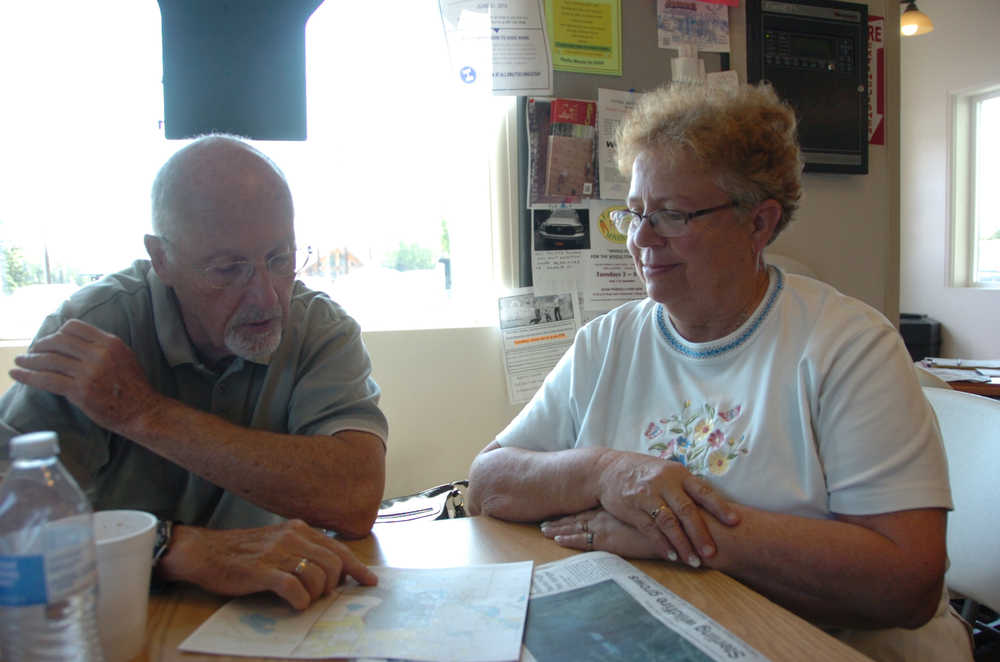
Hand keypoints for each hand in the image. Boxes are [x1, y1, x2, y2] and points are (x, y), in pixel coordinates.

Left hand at [9, 319, 161, 433]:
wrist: (143, 411)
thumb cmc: (134, 388)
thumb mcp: (124, 357)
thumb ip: (103, 348)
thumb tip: (76, 345)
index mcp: (110, 343)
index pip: (75, 327)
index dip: (58, 333)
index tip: (51, 341)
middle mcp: (99, 354)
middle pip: (59, 341)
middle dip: (41, 345)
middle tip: (33, 352)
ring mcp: (89, 372)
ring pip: (50, 359)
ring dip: (30, 360)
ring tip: (20, 362)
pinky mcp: (79, 391)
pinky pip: (47, 379)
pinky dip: (28, 376)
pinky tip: (17, 374)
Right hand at [159, 520, 377, 609]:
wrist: (205, 552)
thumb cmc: (243, 552)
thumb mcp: (278, 542)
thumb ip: (302, 550)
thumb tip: (331, 571)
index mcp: (299, 529)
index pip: (338, 549)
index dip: (357, 568)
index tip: (370, 581)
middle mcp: (292, 537)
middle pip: (333, 563)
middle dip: (333, 585)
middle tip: (322, 595)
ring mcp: (277, 553)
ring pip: (317, 575)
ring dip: (316, 594)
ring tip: (304, 599)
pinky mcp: (262, 571)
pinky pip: (293, 587)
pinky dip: (300, 601)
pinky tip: (294, 605)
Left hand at [541, 508, 661, 559]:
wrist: (672, 527)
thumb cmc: (663, 519)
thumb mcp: (647, 513)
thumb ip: (637, 512)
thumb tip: (634, 510)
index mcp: (613, 508)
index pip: (588, 509)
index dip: (573, 510)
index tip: (559, 510)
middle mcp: (606, 515)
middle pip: (577, 517)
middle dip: (560, 520)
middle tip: (543, 522)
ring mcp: (605, 527)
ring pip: (575, 528)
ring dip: (559, 529)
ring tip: (544, 531)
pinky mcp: (607, 541)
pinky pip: (584, 541)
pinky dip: (570, 540)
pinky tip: (558, 541)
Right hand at [597, 451, 738, 565]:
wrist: (606, 469)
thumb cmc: (644, 472)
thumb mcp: (667, 471)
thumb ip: (687, 486)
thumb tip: (716, 507)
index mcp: (678, 473)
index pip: (703, 491)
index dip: (719, 507)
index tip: (735, 522)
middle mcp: (664, 483)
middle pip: (687, 510)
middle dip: (701, 534)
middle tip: (711, 553)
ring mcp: (647, 496)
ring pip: (669, 523)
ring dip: (682, 544)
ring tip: (693, 561)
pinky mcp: (633, 509)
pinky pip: (650, 529)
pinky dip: (662, 544)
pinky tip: (671, 555)